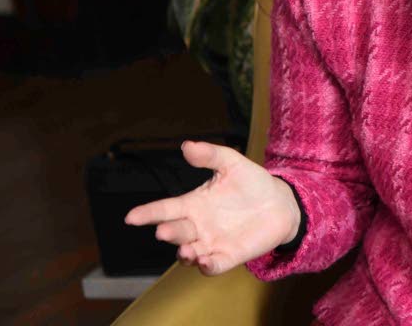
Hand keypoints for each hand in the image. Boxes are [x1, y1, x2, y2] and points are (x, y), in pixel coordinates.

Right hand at [124, 141, 300, 274]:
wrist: (280, 202)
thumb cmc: (251, 182)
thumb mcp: (232, 163)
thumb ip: (210, 155)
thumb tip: (187, 145)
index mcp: (194, 203)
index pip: (165, 209)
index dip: (148, 213)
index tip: (131, 217)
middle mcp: (198, 226)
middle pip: (176, 232)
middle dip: (169, 232)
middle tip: (163, 231)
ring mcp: (212, 243)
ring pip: (190, 253)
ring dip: (185, 254)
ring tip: (186, 251)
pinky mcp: (229, 256)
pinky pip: (214, 266)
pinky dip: (208, 266)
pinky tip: (206, 262)